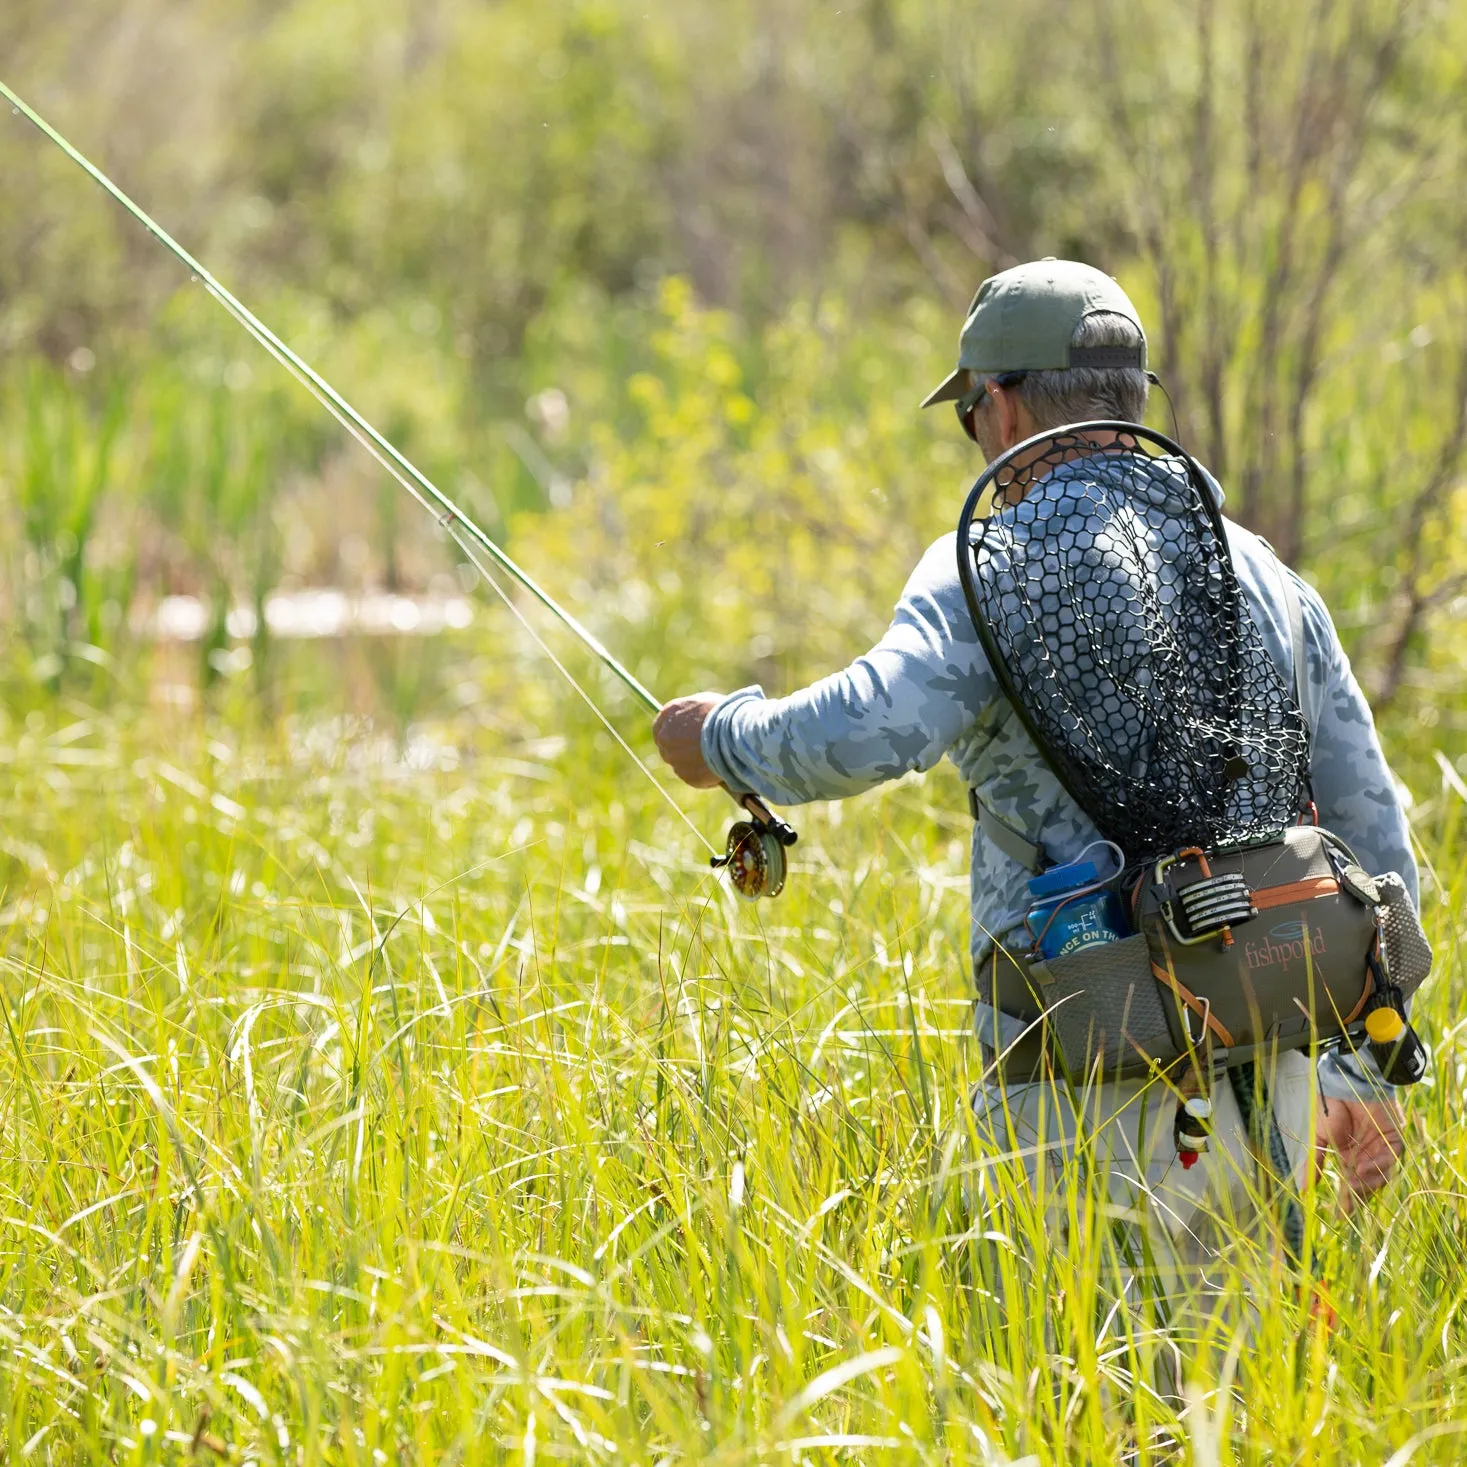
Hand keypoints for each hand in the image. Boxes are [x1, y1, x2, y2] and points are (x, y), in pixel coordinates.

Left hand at [652, 693, 722, 787]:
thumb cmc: (723, 713)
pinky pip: (692, 776)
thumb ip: (690, 713)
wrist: (734, 733)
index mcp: (668, 715)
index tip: (680, 738)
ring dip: (692, 762)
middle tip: (698, 750)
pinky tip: (718, 765)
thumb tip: (690, 719)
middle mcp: (665, 737)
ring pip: (680, 763)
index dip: (671, 733)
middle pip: (666, 747)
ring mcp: (674, 758)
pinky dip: (703, 774)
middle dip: (680, 749)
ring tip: (715, 756)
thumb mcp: (703, 703)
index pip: (660, 727)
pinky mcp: (686, 775)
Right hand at [1317, 1095, 1405, 1212]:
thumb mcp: (1318, 1137)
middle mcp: (1366, 1157)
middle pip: (1367, 1185)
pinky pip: (1390, 1160)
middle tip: (1348, 1206)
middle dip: (1357, 1196)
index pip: (1349, 1185)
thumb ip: (1314, 1163)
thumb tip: (1302, 1189)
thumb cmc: (1330, 1108)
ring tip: (1352, 1183)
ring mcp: (1381, 1150)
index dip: (1345, 1201)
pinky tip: (1364, 1167)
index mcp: (1348, 1158)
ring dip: (1367, 1182)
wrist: (1344, 1085)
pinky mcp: (1394, 1141)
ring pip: (1380, 1176)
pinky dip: (1378, 1166)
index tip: (1339, 1218)